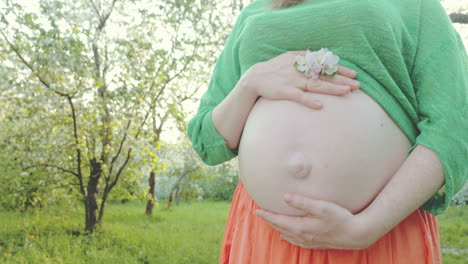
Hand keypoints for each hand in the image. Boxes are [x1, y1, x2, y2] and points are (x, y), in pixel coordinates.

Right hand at [243, 51, 359, 108]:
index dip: (339, 69)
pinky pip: (298, 97)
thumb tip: (319, 57)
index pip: (324, 65)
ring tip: (346, 91)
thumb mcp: (289, 58)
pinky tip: (320, 106)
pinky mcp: (284, 92)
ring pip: (316, 84)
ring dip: (332, 88)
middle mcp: (299, 70)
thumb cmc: (273, 70)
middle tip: (357, 84)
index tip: (353, 74)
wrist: (254, 78)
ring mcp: (292, 81)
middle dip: (342, 79)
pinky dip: (309, 101)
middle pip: (324, 75)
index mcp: (301, 62)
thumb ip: (304, 58)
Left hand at [255, 193, 379, 249]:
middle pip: (281, 228)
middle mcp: (303, 236)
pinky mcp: (316, 243)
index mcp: (301, 227)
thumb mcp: (321, 207)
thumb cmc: (340, 218)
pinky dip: (289, 237)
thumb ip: (302, 202)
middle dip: (270, 221)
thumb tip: (285, 197)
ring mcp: (310, 241)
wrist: (357, 234)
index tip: (257, 210)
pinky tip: (287, 236)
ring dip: (278, 228)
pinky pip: (297, 241)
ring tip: (271, 223)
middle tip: (260, 214)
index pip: (279, 221)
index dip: (267, 215)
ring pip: (288, 235)